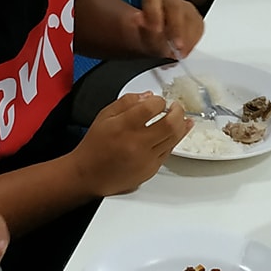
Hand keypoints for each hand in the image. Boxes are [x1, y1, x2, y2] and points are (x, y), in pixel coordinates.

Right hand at [70, 91, 188, 196]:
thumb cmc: (95, 146)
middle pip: (170, 124)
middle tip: (176, 107)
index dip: (159, 100)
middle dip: (178, 111)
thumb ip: (127, 102)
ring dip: (181, 125)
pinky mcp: (150, 170)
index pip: (151, 107)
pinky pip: (169, 152)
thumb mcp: (104, 116)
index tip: (158, 100)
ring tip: (181, 117)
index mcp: (123, 127)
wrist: (88, 175)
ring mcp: (145, 158)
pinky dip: (175, 139)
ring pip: (174, 139)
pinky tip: (178, 132)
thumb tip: (148, 95)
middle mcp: (136, 143)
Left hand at [133, 0, 203, 63]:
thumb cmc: (153, 37)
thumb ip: (143, 28)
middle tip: (175, 45)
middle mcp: (170, 1)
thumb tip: (137, 19)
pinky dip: (193, 41)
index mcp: (153, 2)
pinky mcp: (197, 20)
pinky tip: (187, 50)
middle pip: (175, 6)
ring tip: (181, 53)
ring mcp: (186, 9)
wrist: (163, 42)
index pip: (152, 2)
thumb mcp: (145, 37)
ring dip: (186, 37)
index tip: (157, 31)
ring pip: (190, 17)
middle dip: (176, 27)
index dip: (154, 15)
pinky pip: (199, 28)